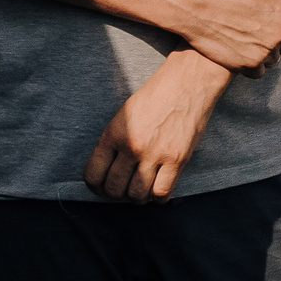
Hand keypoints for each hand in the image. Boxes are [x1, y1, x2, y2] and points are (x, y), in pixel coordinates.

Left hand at [84, 50, 229, 200]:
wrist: (187, 82)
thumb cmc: (156, 96)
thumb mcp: (124, 115)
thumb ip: (115, 142)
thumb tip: (110, 171)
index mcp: (113, 133)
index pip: (93, 174)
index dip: (95, 187)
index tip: (102, 188)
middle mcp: (131, 146)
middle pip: (114, 188)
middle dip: (116, 194)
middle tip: (123, 190)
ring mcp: (155, 154)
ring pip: (137, 195)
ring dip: (137, 197)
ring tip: (141, 189)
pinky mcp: (177, 160)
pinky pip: (161, 193)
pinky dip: (158, 198)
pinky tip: (158, 190)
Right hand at [174, 0, 280, 73]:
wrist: (196, 4)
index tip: (280, 23)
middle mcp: (280, 34)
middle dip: (279, 40)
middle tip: (259, 28)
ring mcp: (264, 51)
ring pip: (274, 59)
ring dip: (265, 53)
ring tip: (248, 38)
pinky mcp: (248, 64)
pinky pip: (259, 72)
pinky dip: (252, 64)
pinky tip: (240, 50)